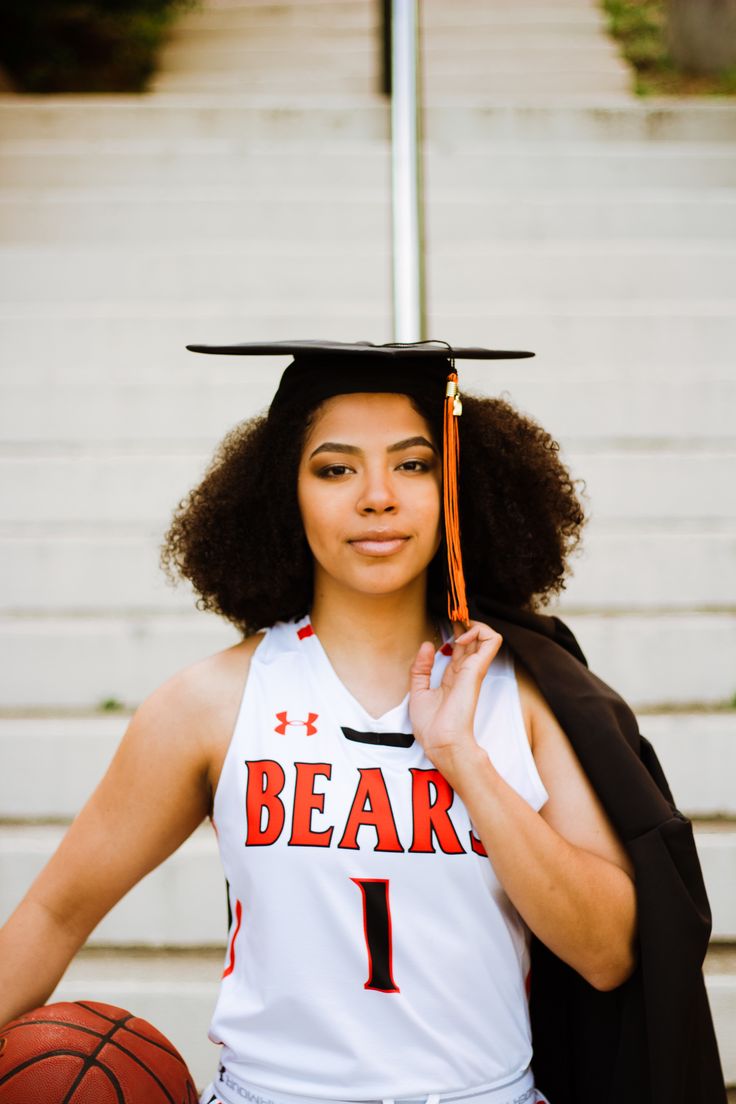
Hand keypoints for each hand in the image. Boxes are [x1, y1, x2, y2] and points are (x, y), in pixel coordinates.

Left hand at [408, 621, 502, 777]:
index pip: (460, 648)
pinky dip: (480, 630)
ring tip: (460, 625)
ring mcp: (474, 669)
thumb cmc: (431, 726)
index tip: (446, 622)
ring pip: (488, 635)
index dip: (454, 631)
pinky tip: (463, 635)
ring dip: (475, 623)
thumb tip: (427, 644)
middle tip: (453, 615)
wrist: (441, 742)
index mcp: (453, 677)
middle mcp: (466, 671)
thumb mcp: (418, 692)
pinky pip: (492, 640)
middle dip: (464, 622)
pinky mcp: (478, 669)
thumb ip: (421, 668)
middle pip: (473, 638)